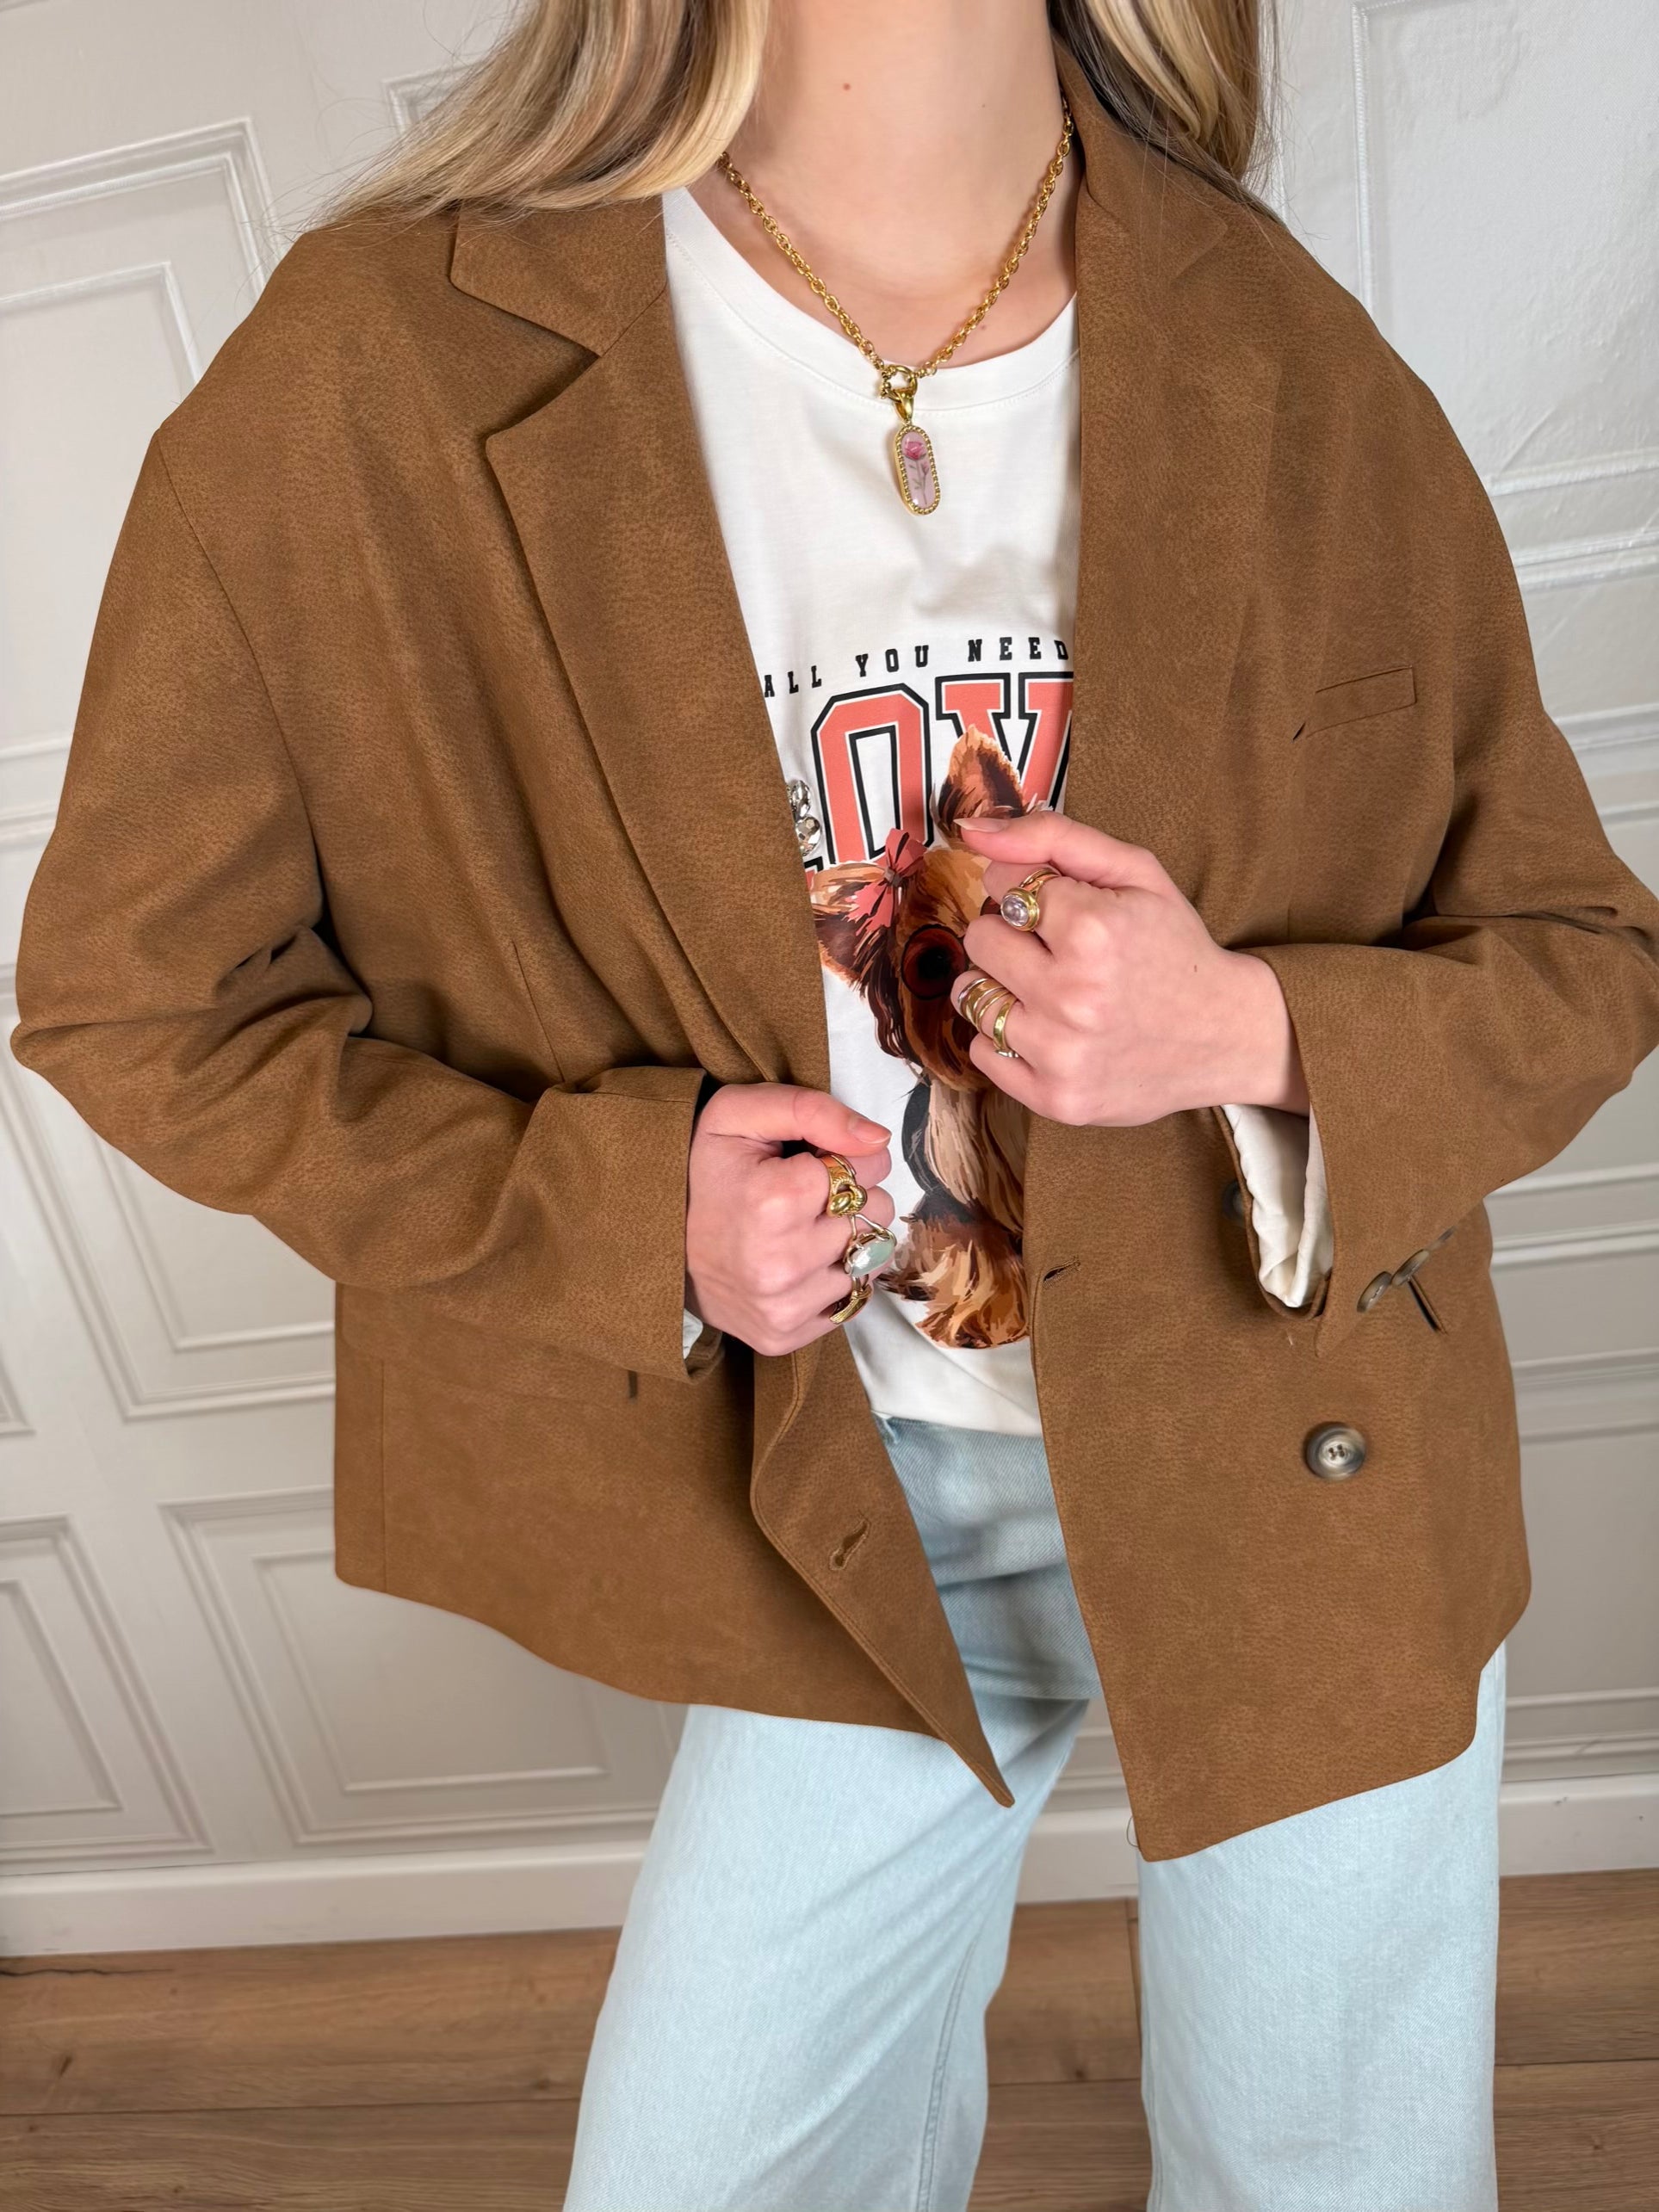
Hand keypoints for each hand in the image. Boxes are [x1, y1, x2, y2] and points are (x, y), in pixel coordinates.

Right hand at [685, 1085, 894, 1356]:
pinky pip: (854, 1298)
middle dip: (851, 1196)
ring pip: (870, 1257)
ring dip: (848, 1238)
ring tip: (802, 1229)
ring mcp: (783, 1306)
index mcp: (774, 1201)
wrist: (655, 1242)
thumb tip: (878, 1138)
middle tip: (806, 1196)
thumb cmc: (704, 1171)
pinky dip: (836, 1276)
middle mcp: (781, 1263)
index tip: (811, 1161)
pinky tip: (801, 1263)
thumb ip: (812, 1110)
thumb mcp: (740, 1114)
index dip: (845, 1155)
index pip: (866, 1166)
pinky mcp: (784, 1335)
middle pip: (875, 1212)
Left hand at [952, 812, 1307, 1125]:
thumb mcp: (1134, 872)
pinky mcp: (1054, 1098)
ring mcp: (1061, 1053)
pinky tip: (1048, 1028)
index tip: (1061, 907)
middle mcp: (1072, 995)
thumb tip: (972, 831)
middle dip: (1011, 935)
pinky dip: (1005, 1038)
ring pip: (970, 996)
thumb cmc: (1174, 946)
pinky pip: (981, 1051)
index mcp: (1093, 930)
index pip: (1003, 884)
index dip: (1030, 890)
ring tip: (1049, 988)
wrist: (1225, 1035)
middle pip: (980, 938)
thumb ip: (1051, 838)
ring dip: (1000, 986)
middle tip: (1056, 949)